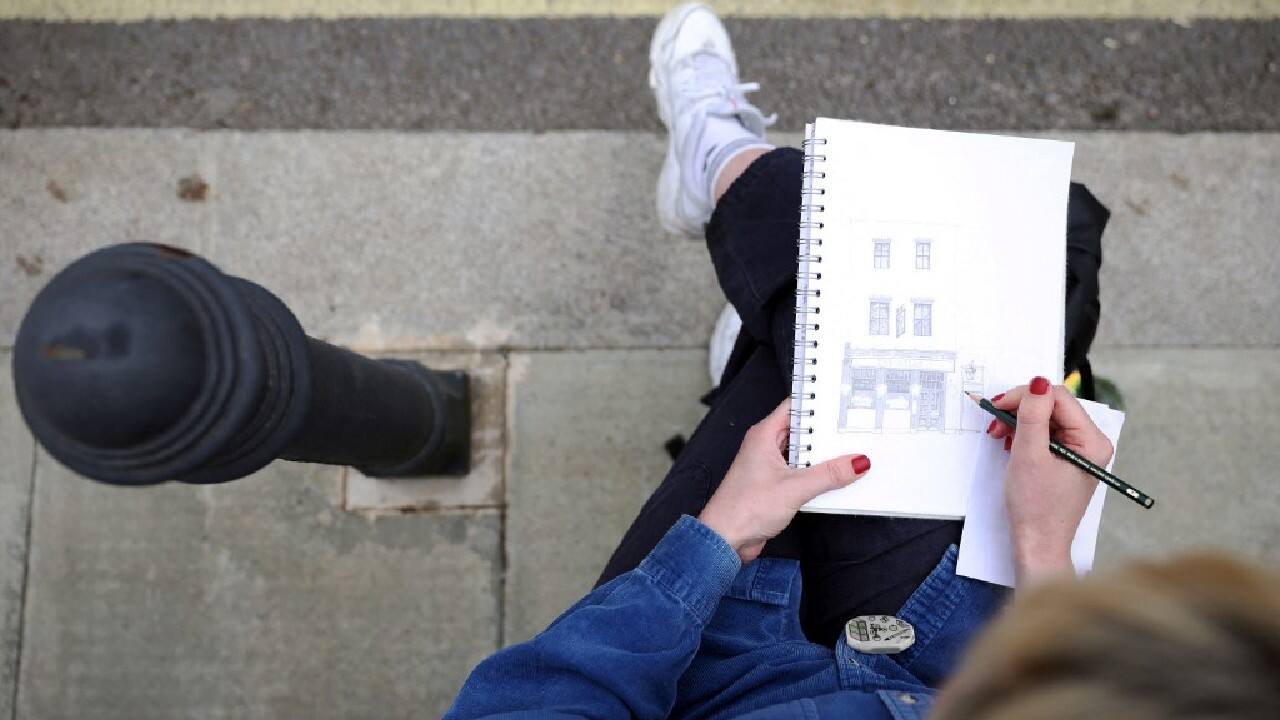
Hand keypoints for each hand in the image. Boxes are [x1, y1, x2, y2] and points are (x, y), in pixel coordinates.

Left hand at [699, 399, 870, 562]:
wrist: (724, 540)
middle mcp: (765, 446)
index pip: (795, 406)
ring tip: (851, 453)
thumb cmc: (743, 509)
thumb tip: (856, 462)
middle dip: (826, 432)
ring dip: (823, 457)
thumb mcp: (794, 488)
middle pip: (802, 431)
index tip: (842, 400)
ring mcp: (769, 466)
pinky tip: (835, 478)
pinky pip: (801, 473)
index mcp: (764, 435)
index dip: (818, 401)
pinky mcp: (774, 485)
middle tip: (855, 429)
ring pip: (803, 453)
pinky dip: (817, 474)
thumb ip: (829, 474)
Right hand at [986, 376, 1113, 585]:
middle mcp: (1089, 442)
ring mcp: (1077, 450)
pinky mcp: (1063, 458)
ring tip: (998, 435)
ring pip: (1044, 418)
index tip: (997, 405)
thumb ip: (1032, 416)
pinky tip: (1008, 443)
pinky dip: (1022, 434)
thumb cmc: (1036, 508)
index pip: (1058, 398)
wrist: (1036, 544)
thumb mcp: (1029, 456)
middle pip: (1051, 406)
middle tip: (994, 421)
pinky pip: (1043, 433)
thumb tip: (1037, 382)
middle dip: (1020, 410)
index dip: (1026, 396)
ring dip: (1017, 422)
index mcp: (1091, 441)